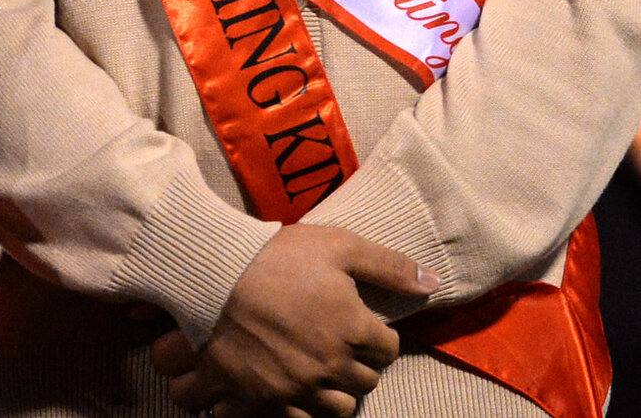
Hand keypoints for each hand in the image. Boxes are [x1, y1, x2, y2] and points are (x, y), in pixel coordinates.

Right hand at [152, 224, 436, 416]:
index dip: (377, 332)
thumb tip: (433, 281)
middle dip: (360, 360)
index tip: (361, 320)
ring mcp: (301, 385)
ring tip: (323, 367)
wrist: (214, 274)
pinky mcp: (270, 398)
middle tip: (340, 340)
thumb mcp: (336, 245)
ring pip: (340, 406)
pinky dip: (305, 408)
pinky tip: (298, 388)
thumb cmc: (275, 255)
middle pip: (366, 379)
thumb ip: (387, 265)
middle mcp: (333, 364)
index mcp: (353, 328)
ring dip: (338, 388)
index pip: (388, 346)